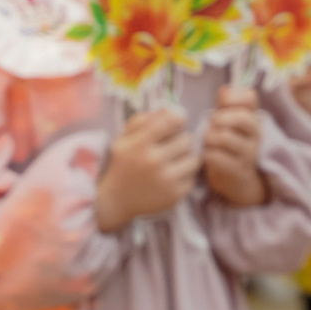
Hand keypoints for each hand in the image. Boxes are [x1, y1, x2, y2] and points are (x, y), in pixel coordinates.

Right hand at [96, 108, 197, 231]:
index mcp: (140, 145)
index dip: (177, 119)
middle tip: (171, 146)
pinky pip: (193, 176)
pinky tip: (172, 176)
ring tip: (173, 160)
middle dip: (181, 140)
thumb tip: (171, 109)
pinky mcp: (175, 195)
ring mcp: (166, 180)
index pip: (172, 120)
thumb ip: (143, 120)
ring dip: (186, 158)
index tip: (175, 124)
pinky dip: (185, 175)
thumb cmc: (123, 164)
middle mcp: (154, 162)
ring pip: (194, 158)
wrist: (116, 200)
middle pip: (187, 139)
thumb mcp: (124, 139)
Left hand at [203, 85, 268, 205]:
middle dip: (219, 119)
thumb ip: (226, 105)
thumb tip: (224, 90)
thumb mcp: (229, 123)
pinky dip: (207, 154)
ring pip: (224, 137)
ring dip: (209, 138)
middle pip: (241, 118)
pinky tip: (208, 155)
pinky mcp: (239, 169)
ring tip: (208, 142)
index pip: (250, 97)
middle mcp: (256, 134)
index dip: (233, 96)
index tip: (222, 104)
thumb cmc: (229, 145)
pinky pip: (217, 156)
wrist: (238, 180)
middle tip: (212, 124)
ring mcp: (249, 152)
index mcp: (253, 117)